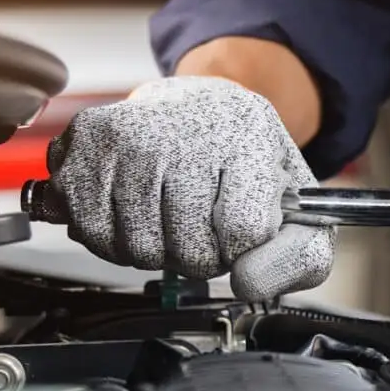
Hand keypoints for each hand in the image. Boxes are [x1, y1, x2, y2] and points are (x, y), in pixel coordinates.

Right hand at [45, 76, 335, 301]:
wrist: (204, 107)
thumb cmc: (251, 166)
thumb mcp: (301, 209)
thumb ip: (299, 260)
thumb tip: (245, 283)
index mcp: (249, 142)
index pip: (244, 232)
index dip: (242, 249)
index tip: (241, 228)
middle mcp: (185, 130)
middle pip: (188, 250)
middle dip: (200, 255)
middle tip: (203, 222)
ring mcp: (130, 133)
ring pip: (139, 249)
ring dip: (156, 250)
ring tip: (170, 215)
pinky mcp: (88, 138)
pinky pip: (93, 232)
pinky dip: (114, 238)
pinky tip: (133, 209)